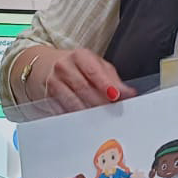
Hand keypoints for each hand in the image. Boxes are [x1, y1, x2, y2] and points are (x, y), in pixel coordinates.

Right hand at [19, 47, 134, 115]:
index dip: (105, 84)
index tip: (115, 96)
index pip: (93, 71)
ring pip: (72, 101)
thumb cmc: (79, 67)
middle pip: (83, 88)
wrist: (50, 66)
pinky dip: (76, 117)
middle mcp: (64, 67)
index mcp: (79, 56)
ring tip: (101, 119)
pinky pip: (63, 110)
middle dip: (99, 102)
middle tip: (112, 112)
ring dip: (88, 112)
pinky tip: (85, 121)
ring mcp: (54, 82)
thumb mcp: (97, 66)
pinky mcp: (48, 97)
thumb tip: (128, 93)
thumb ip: (113, 80)